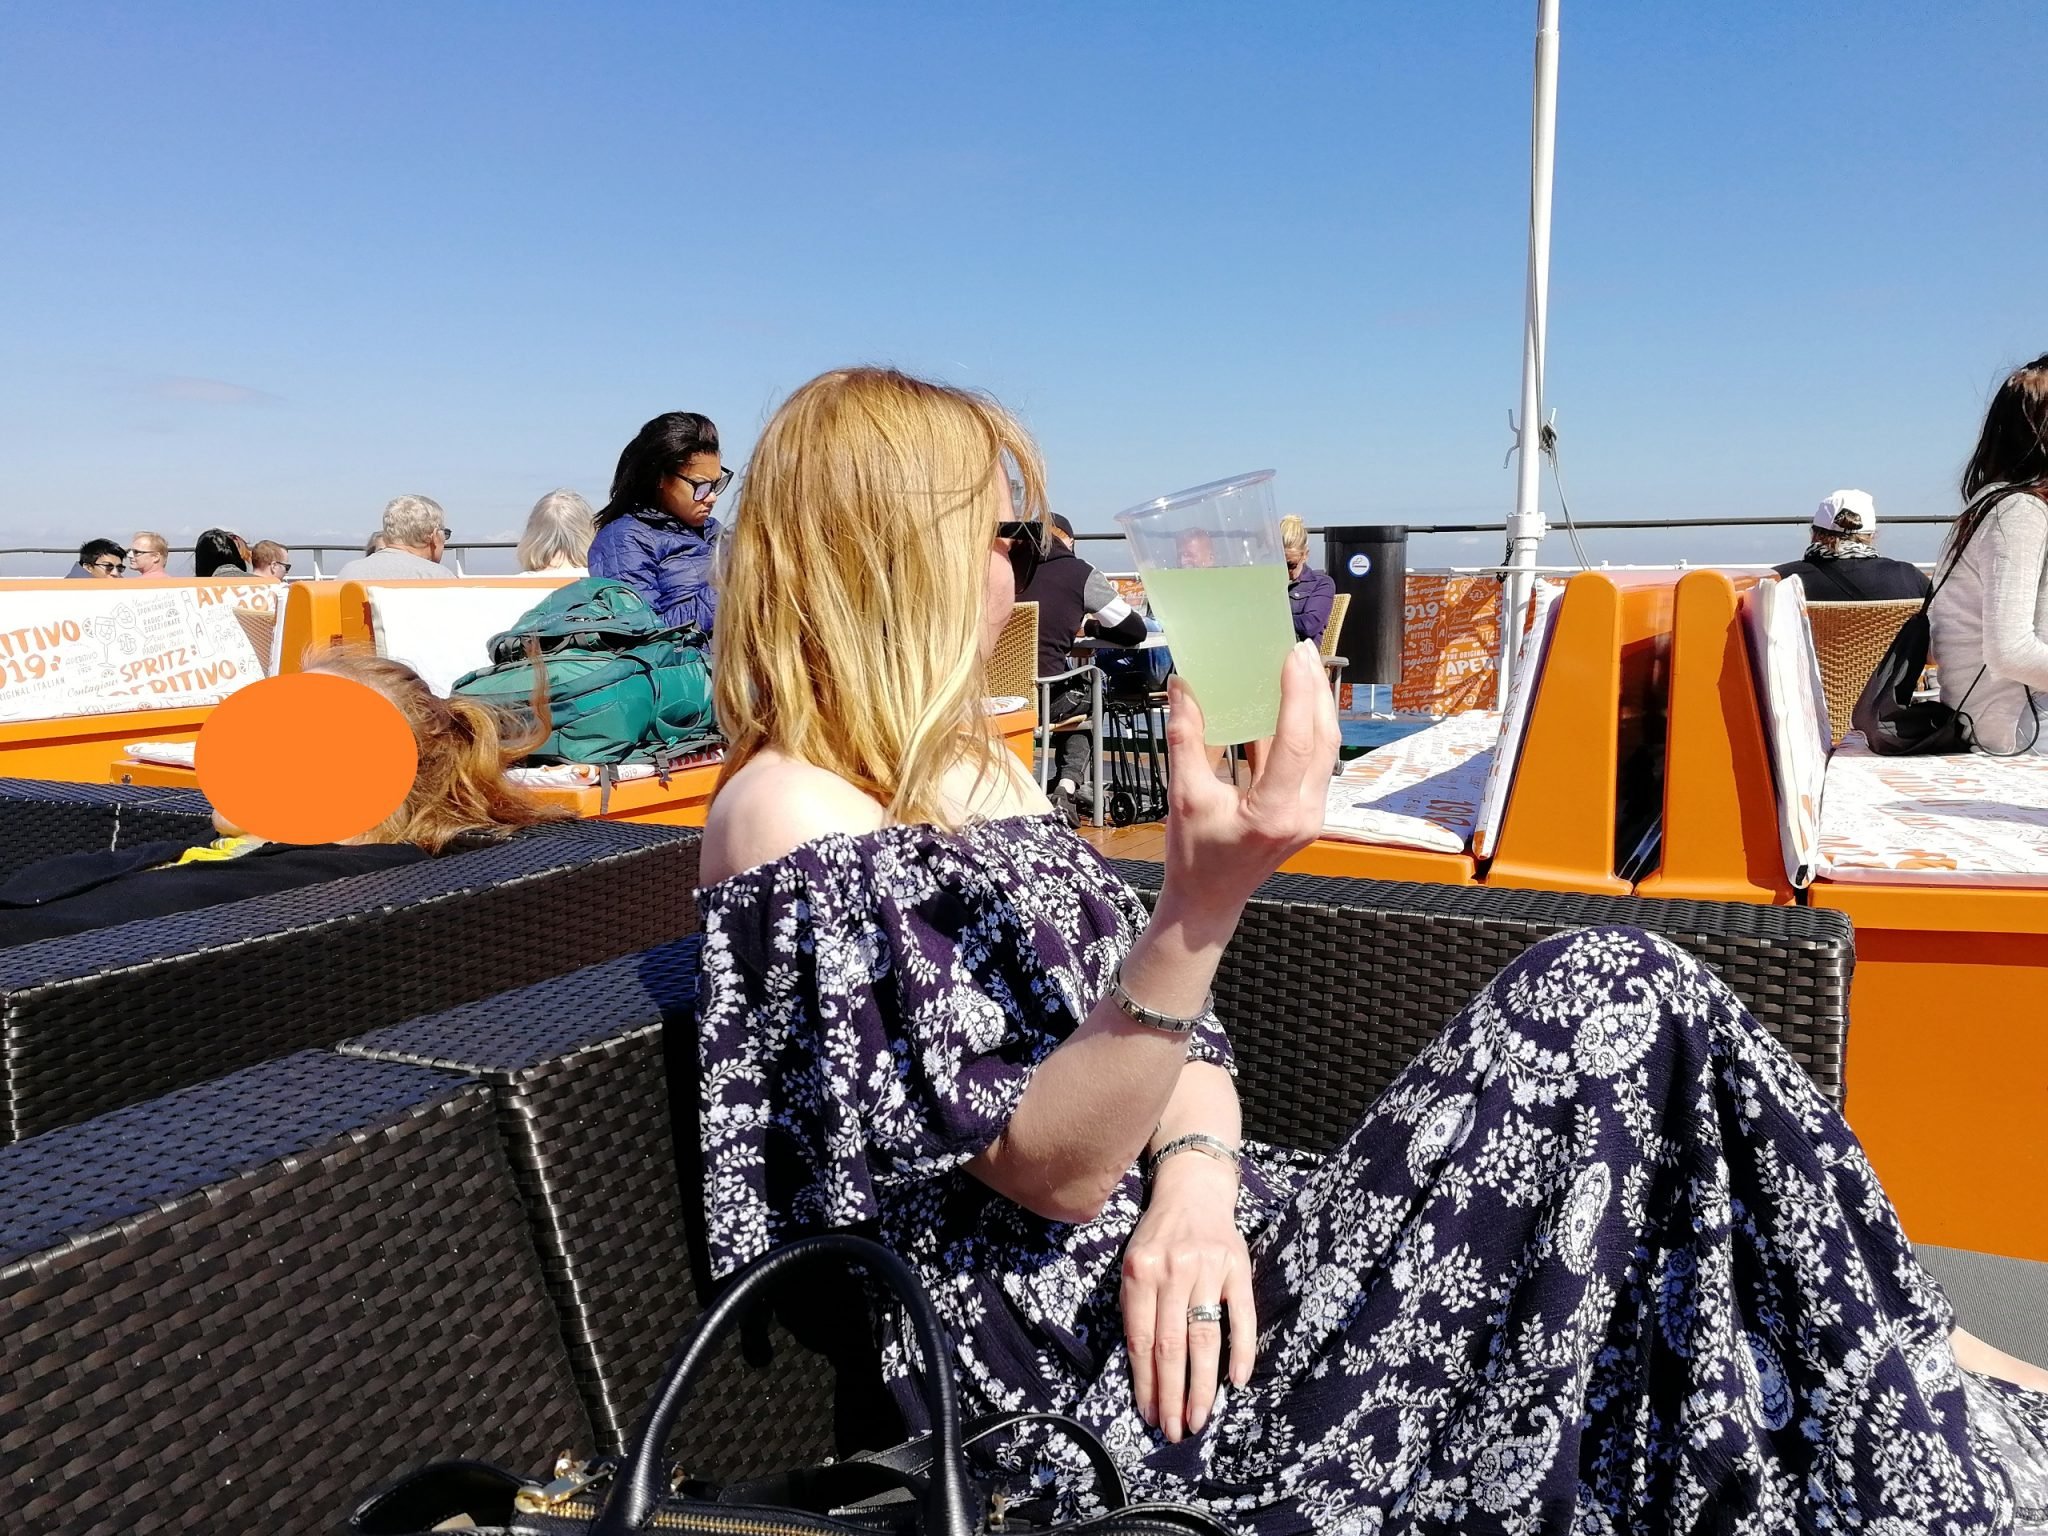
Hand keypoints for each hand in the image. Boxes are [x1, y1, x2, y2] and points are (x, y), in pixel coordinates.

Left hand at [1120, 1157, 1256, 1442]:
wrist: (1193, 1189)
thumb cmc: (1159, 1235)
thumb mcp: (1135, 1263)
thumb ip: (1136, 1307)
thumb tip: (1143, 1369)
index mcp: (1140, 1272)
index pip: (1141, 1339)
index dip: (1145, 1382)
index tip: (1150, 1415)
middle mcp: (1172, 1270)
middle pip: (1171, 1345)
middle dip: (1172, 1394)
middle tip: (1175, 1431)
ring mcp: (1207, 1268)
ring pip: (1204, 1337)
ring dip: (1201, 1385)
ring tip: (1199, 1418)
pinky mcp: (1238, 1267)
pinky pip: (1242, 1316)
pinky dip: (1241, 1351)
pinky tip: (1237, 1381)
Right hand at [1160, 641, 1338, 924]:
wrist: (1209, 902)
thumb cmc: (1194, 858)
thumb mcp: (1184, 796)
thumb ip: (1186, 738)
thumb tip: (1183, 687)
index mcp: (1274, 813)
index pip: (1295, 742)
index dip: (1297, 694)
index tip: (1292, 656)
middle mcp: (1303, 814)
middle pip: (1323, 739)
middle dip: (1315, 690)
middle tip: (1301, 649)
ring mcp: (1311, 814)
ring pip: (1324, 749)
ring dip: (1315, 706)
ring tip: (1302, 667)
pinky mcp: (1307, 812)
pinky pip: (1313, 761)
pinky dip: (1304, 729)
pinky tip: (1291, 702)